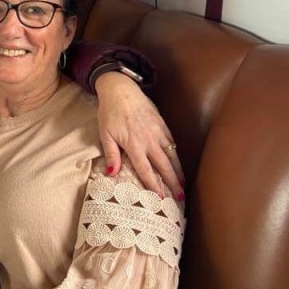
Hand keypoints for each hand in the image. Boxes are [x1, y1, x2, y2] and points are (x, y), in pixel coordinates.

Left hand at [95, 72, 183, 198]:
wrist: (120, 89)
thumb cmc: (109, 113)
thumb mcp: (105, 134)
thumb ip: (111, 154)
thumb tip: (112, 174)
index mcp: (134, 145)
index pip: (146, 170)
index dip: (154, 185)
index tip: (161, 199)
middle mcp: (149, 140)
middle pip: (164, 166)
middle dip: (173, 183)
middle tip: (180, 198)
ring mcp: (158, 131)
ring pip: (171, 155)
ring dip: (178, 171)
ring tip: (183, 185)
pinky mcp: (162, 123)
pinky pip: (172, 142)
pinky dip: (176, 154)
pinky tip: (178, 163)